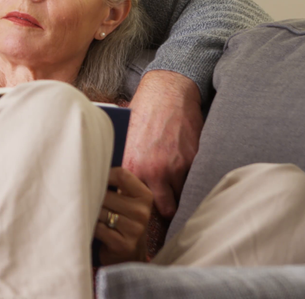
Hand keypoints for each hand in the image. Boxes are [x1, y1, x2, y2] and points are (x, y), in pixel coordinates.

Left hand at [95, 167, 152, 264]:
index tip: (92, 178)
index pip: (122, 175)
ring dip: (91, 213)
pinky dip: (92, 227)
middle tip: (86, 201)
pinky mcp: (123, 245)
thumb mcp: (127, 200)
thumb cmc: (123, 221)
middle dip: (93, 198)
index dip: (103, 175)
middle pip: (106, 195)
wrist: (131, 254)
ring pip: (100, 211)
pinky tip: (94, 229)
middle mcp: (142, 212)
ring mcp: (135, 230)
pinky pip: (98, 228)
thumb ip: (116, 185)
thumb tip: (91, 170)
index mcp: (145, 196)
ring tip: (92, 216)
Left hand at [123, 70, 203, 218]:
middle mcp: (153, 171)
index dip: (134, 208)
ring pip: (179, 199)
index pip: (131, 202)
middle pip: (161, 209)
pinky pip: (191, 183)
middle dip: (160, 209)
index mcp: (130, 166)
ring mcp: (175, 168)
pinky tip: (180, 175)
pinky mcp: (193, 161)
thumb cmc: (141, 113)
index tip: (136, 211)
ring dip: (175, 196)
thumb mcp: (123, 138)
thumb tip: (111, 186)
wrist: (167, 93)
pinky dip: (188, 183)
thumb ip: (122, 164)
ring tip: (169, 192)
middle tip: (158, 208)